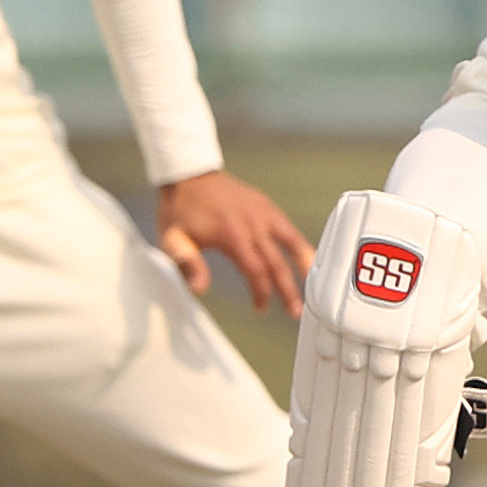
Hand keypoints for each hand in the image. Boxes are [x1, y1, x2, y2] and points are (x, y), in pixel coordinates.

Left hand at [154, 171, 313, 316]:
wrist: (189, 174)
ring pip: (293, 243)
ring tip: (314, 288)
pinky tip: (309, 259)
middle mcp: (253, 223)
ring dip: (303, 267)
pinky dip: (302, 246)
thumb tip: (199, 288)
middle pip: (277, 262)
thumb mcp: (172, 239)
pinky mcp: (267, 206)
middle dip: (288, 290)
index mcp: (231, 234)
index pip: (256, 270)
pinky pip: (289, 229)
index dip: (262, 292)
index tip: (260, 308)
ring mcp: (263, 213)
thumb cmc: (179, 209)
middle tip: (295, 312)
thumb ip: (187, 264)